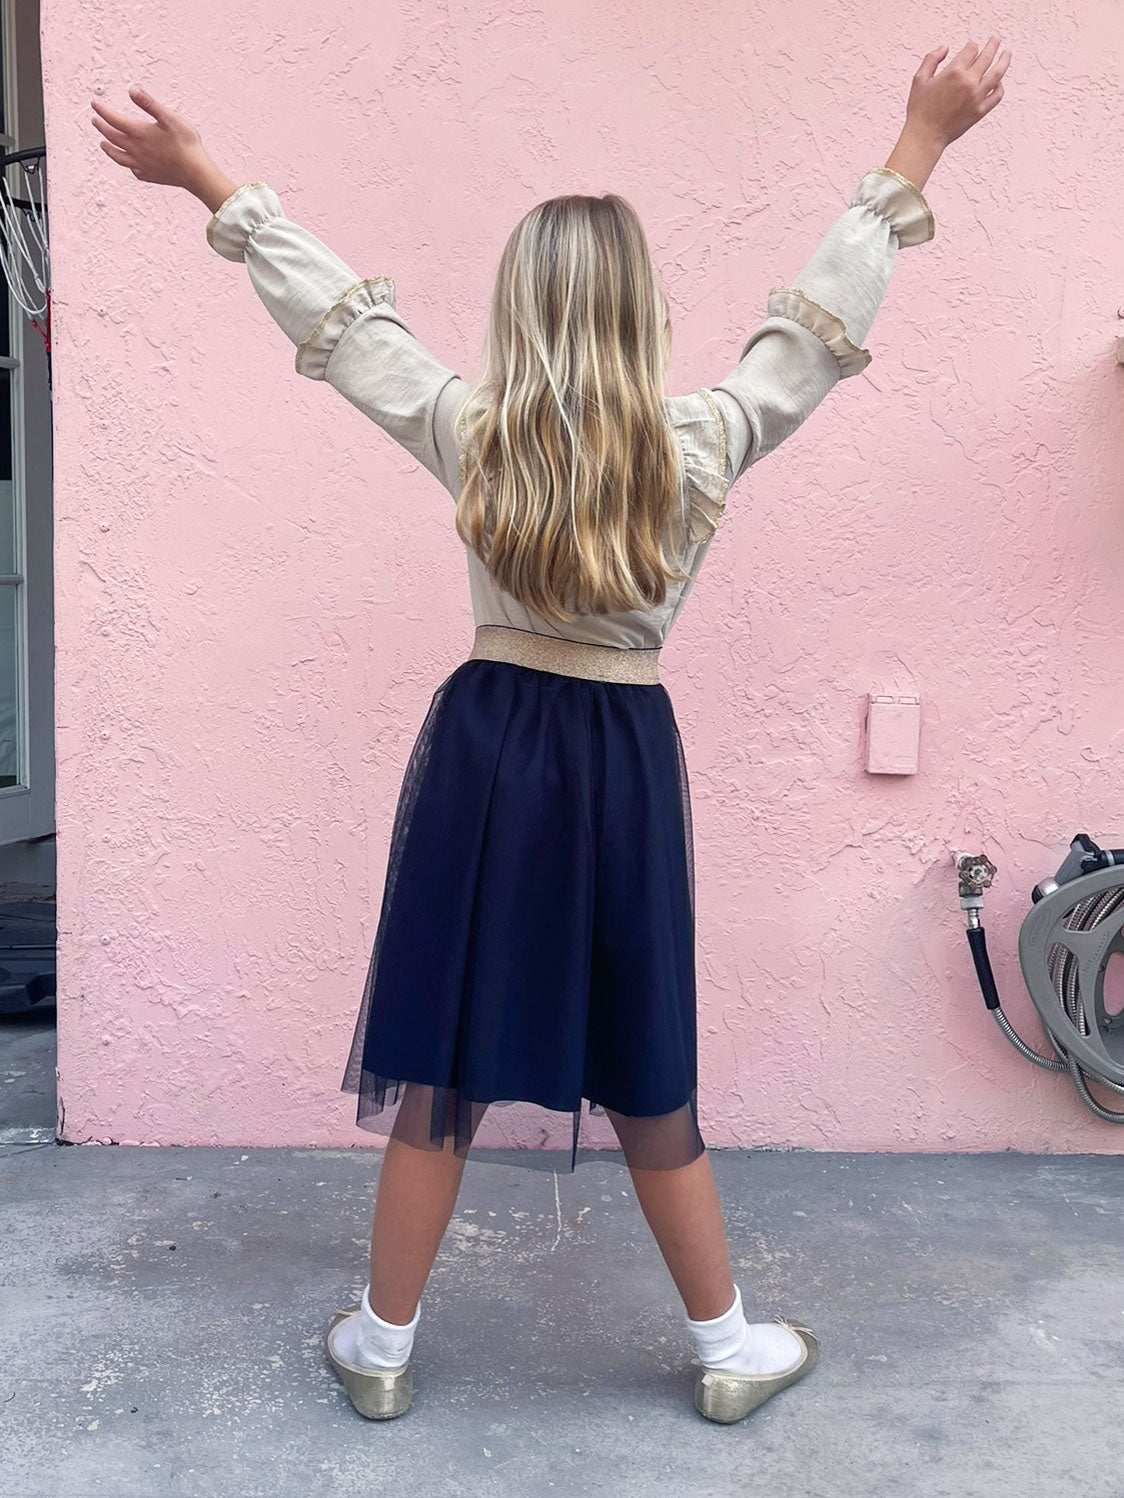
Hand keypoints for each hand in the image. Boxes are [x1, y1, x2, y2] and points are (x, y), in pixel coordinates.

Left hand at [90, 86, 235, 208]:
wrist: (196, 173)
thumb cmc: (186, 144)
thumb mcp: (169, 117)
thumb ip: (149, 103)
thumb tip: (132, 90)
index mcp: (139, 133)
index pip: (114, 119)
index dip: (102, 110)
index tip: (94, 103)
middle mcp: (137, 150)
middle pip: (113, 137)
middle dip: (101, 127)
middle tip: (95, 120)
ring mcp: (142, 164)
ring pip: (118, 156)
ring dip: (108, 148)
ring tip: (103, 144)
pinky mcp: (151, 175)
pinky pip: (135, 171)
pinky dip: (128, 166)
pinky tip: (129, 165)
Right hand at [883, 38, 1010, 191]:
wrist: (925, 136)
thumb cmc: (920, 111)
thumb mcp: (919, 79)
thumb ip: (932, 59)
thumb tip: (944, 48)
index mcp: (954, 72)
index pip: (971, 49)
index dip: (971, 46)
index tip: (971, 47)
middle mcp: (968, 82)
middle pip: (987, 56)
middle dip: (992, 45)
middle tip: (996, 39)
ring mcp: (977, 96)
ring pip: (997, 73)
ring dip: (1004, 60)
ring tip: (1006, 54)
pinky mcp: (980, 111)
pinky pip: (997, 96)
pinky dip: (1000, 87)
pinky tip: (999, 82)